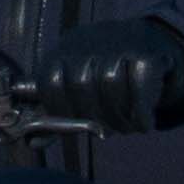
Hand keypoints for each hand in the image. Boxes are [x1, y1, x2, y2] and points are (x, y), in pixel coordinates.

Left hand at [25, 18, 183, 135]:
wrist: (151, 46)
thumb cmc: (106, 76)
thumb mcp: (76, 90)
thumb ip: (57, 116)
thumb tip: (32, 142)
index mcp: (65, 49)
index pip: (49, 79)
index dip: (59, 108)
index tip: (76, 121)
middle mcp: (89, 41)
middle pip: (81, 84)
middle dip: (94, 116)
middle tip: (106, 130)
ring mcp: (119, 42)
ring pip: (110, 84)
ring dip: (119, 117)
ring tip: (126, 125)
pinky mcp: (146, 52)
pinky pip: (139, 86)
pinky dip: (142, 113)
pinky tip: (145, 123)